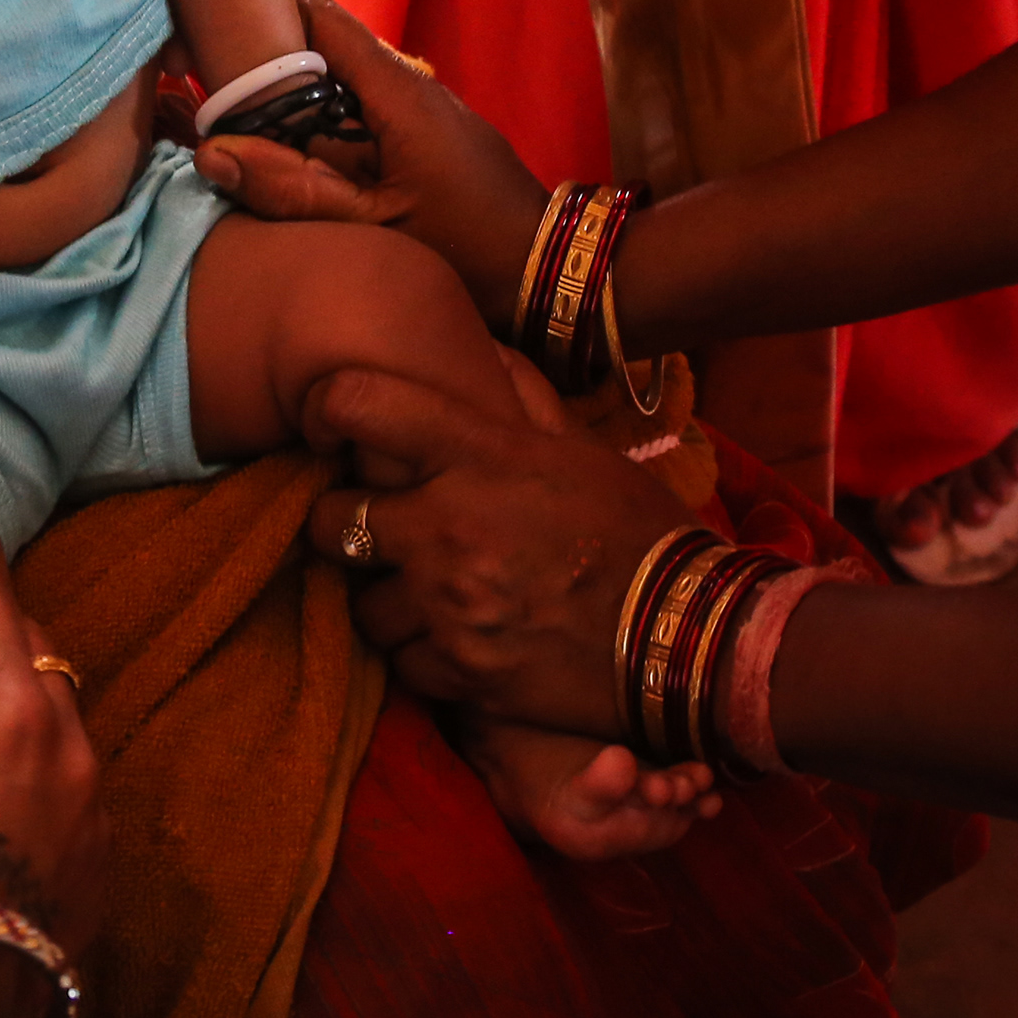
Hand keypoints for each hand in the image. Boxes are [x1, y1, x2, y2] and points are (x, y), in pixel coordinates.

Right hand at [195, 0, 548, 323]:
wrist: (549, 268)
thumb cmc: (467, 249)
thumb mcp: (369, 226)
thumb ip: (292, 190)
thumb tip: (214, 155)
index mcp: (397, 93)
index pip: (321, 16)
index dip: (268, 25)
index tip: (224, 60)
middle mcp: (413, 86)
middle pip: (326, 53)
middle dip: (276, 79)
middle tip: (228, 118)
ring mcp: (426, 110)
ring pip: (345, 89)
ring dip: (304, 113)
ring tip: (261, 149)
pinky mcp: (433, 136)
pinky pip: (369, 117)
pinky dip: (334, 134)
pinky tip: (314, 173)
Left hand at [302, 365, 692, 742]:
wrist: (690, 633)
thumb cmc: (638, 530)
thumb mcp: (581, 449)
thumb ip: (521, 395)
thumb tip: (484, 345)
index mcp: (481, 455)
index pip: (358, 404)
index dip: (327, 409)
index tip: (328, 427)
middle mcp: (450, 525)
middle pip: (329, 519)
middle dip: (338, 524)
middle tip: (370, 528)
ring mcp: (450, 605)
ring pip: (360, 603)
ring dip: (383, 597)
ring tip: (421, 592)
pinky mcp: (462, 673)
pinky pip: (401, 662)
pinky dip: (420, 653)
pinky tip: (454, 638)